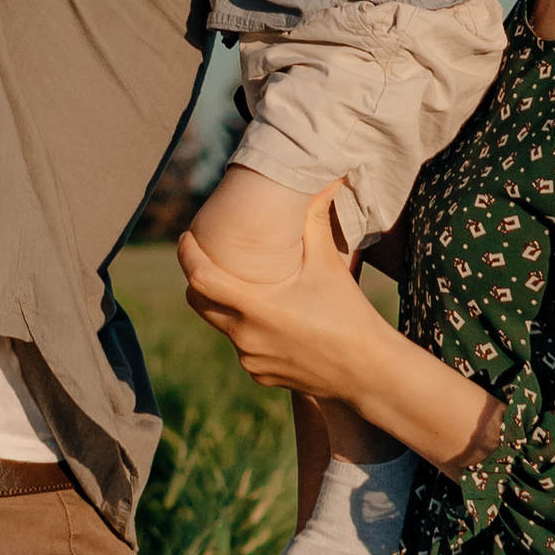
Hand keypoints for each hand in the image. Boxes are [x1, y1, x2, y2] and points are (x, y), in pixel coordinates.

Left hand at [177, 188, 379, 401]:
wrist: (368, 371)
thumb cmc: (348, 315)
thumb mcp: (327, 263)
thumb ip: (314, 219)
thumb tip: (318, 179)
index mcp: (255, 308)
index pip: (200, 279)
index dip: (186, 255)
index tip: (186, 237)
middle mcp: (245, 337)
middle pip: (199, 302)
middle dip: (198, 278)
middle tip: (209, 257)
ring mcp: (252, 361)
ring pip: (221, 325)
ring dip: (226, 303)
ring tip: (243, 283)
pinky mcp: (261, 375)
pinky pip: (242, 347)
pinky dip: (246, 328)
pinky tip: (267, 316)